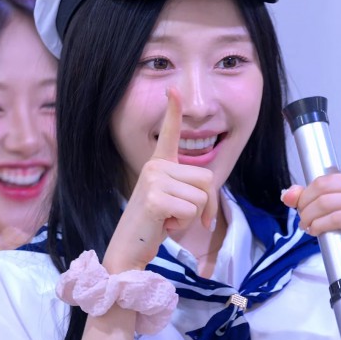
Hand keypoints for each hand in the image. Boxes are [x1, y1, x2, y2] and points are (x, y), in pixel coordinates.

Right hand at [110, 88, 218, 269]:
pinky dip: (183, 225)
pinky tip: (164, 226)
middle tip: (182, 217)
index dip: (173, 111)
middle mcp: (154, 166)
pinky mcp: (155, 198)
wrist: (128, 249)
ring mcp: (153, 180)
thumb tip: (212, 200)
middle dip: (206, 205)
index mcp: (158, 164)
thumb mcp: (174, 202)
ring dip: (192, 217)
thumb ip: (191, 191)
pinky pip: (192, 210)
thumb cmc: (153, 226)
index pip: (170, 132)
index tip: (173, 89)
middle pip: (207, 179)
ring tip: (168, 220)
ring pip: (202, 197)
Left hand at [281, 103, 340, 294]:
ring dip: (308, 217)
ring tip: (308, 228)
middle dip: (305, 202)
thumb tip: (288, 194)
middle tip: (302, 218)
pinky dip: (319, 226)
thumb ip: (307, 200)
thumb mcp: (324, 215)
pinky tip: (316, 232)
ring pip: (326, 200)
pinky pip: (335, 216)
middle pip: (324, 183)